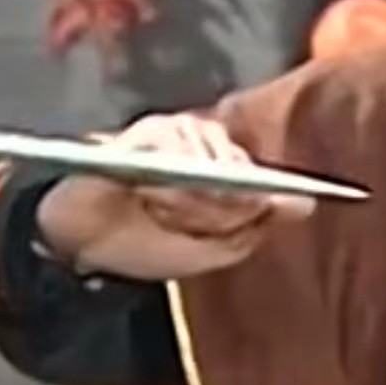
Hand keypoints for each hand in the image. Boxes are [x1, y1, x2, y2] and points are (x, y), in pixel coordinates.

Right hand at [36, 113, 316, 281]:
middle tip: (197, 224)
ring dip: (195, 196)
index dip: (274, 191)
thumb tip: (304, 207)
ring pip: (210, 158)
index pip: (259, 175)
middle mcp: (204, 146)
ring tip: (168, 214)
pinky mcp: (142, 134)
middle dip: (226, 203)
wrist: (82, 245)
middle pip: (240, 167)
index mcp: (223, 171)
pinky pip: (172, 151)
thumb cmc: (146, 244)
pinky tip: (152, 198)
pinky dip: (169, 180)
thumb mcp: (208, 250)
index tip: (304, 204)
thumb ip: (252, 229)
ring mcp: (174, 136)